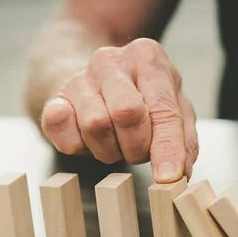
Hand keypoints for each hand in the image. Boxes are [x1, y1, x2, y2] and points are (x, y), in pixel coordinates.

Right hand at [40, 38, 197, 182]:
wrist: (92, 83)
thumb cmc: (140, 98)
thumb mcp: (173, 109)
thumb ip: (183, 140)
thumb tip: (180, 172)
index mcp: (148, 59)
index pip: (163, 109)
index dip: (167, 148)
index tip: (167, 177)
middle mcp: (111, 61)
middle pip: (128, 114)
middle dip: (137, 146)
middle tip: (138, 150)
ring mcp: (78, 78)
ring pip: (96, 126)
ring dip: (110, 149)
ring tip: (115, 141)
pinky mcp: (53, 100)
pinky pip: (63, 132)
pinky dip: (78, 146)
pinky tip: (89, 140)